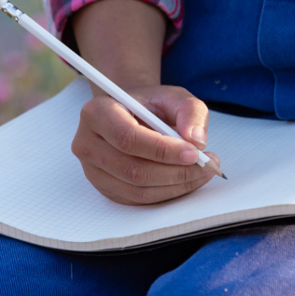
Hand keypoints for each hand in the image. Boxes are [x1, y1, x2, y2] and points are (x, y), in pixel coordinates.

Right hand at [70, 84, 218, 204]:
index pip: (127, 138)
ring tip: (201, 172)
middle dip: (175, 172)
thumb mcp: (172, 96)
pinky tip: (185, 180)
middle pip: (132, 169)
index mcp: (97, 113)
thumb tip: (196, 140)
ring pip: (137, 189)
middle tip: (207, 165)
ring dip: (175, 185)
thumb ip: (189, 110)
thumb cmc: (148, 105)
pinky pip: (138, 200)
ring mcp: (92, 170)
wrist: (130, 115)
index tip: (195, 153)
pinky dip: (167, 193)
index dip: (163, 150)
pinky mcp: (104, 188)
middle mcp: (87, 143)